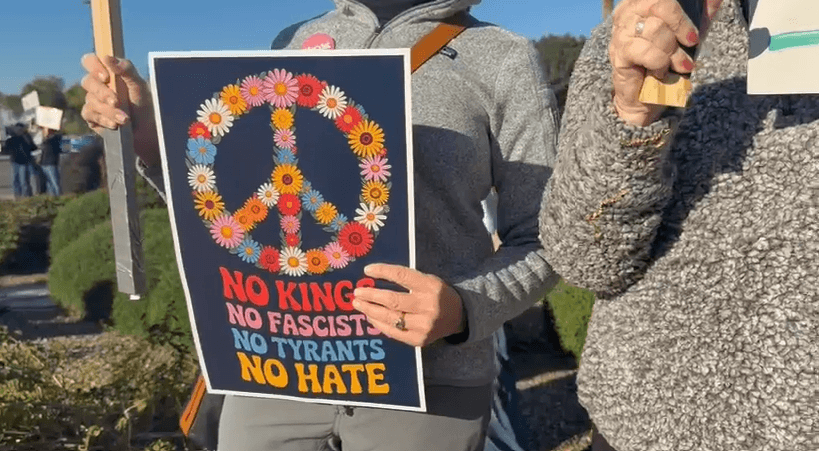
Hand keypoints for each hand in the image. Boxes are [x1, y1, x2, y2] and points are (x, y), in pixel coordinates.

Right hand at [80, 54, 159, 166]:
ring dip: (109, 110)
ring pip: (91, 100)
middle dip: (103, 93)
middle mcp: (97, 84)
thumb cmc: (144, 103)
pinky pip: (89, 114)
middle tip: (117, 101)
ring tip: (125, 118)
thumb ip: (127, 70)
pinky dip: (104, 120)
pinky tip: (115, 125)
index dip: (94, 66)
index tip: (107, 77)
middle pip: (88, 82)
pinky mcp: (91, 116)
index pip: (90, 61)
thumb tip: (108, 58)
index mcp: (107, 72)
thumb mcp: (140, 86)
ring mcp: (92, 100)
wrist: (146, 129)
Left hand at [352, 264, 465, 346]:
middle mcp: (428, 306)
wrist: (458, 316)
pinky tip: (370, 316)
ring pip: (390, 318)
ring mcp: (424, 325)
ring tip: (358, 304)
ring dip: (370, 310)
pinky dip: (378, 324)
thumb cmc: (436, 294)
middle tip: (357, 292)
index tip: (367, 270)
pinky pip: (393, 332)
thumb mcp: (427, 280)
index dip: (383, 272)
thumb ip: (405, 279)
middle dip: (371, 296)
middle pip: (393, 300)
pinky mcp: (419, 339)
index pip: (402, 276)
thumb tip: (373, 278)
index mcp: (430, 286)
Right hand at [610, 0, 722, 125]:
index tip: (693, 33)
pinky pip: (647, 51)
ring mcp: (621, 34)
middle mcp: (627, 14)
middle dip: (680, 26)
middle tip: (690, 43)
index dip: (680, 12)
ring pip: (654, 29)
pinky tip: (661, 71)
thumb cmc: (665, 61)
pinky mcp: (619, 54)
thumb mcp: (688, 33)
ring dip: (672, 51)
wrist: (645, 96)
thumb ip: (701, 13)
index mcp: (641, 3)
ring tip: (677, 64)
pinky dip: (660, 63)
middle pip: (658, 4)